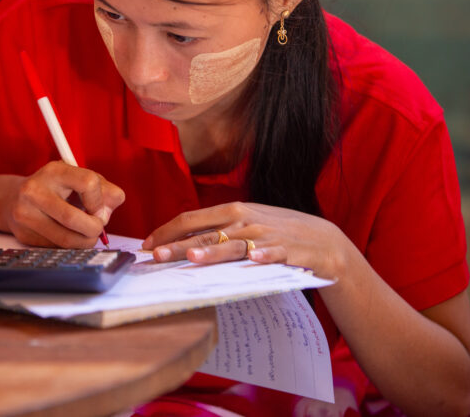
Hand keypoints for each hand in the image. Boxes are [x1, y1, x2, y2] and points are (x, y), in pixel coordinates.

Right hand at [1, 160, 124, 247]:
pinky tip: (70, 236)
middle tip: (98, 228)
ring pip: (66, 239)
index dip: (99, 200)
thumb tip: (112, 206)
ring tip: (89, 235)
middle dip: (95, 228)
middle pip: (73, 218)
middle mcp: (35, 191)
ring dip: (86, 241)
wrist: (15, 199)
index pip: (88, 183)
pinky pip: (57, 248)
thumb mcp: (80, 179)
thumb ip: (104, 190)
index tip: (99, 208)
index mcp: (54, 171)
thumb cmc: (57, 188)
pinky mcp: (24, 235)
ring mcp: (26, 215)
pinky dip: (72, 246)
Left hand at [142, 202, 350, 278]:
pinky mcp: (286, 250)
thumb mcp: (247, 223)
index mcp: (233, 210)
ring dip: (213, 251)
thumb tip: (182, 240)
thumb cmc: (279, 232)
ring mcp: (265, 235)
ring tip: (192, 257)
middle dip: (177, 245)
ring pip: (232, 244)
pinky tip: (255, 260)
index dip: (167, 231)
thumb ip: (218, 229)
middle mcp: (245, 220)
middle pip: (205, 233)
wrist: (322, 241)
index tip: (147, 245)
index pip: (191, 218)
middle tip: (154, 256)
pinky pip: (272, 254)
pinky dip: (264, 256)